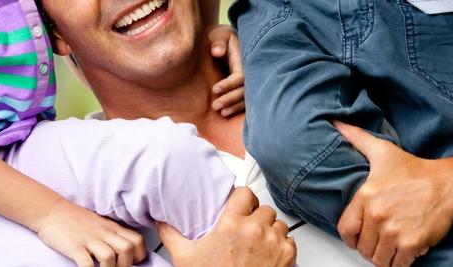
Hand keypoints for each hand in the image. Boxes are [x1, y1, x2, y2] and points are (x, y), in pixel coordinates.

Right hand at [35, 197, 146, 266]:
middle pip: (127, 249)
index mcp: (112, 228)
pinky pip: (86, 263)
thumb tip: (124, 251)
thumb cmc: (75, 219)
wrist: (52, 210)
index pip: (137, 240)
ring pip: (109, 256)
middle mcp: (103, 233)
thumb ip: (111, 235)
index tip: (133, 263)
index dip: (139, 255)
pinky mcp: (73, 246)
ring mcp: (88, 239)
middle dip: (126, 265)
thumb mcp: (99, 224)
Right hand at [158, 187, 295, 266]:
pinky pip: (289, 240)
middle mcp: (254, 229)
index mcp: (231, 224)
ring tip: (258, 247)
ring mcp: (273, 241)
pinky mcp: (287, 255)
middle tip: (247, 234)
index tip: (241, 209)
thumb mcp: (186, 259)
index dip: (243, 201)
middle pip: (263, 209)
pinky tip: (269, 256)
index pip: (245, 193)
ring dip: (270, 233)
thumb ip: (173, 236)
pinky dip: (282, 247)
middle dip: (257, 220)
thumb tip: (162, 223)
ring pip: (278, 224)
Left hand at [209, 25, 244, 115]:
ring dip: (234, 106)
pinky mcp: (246, 86)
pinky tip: (227, 113)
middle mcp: (249, 70)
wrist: (224, 40)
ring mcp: (249, 79)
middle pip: (245, 89)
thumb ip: (218, 42)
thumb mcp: (219, 35)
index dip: (229, 84)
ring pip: (246, 97)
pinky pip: (246, 99)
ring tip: (221, 112)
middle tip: (215, 106)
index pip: (240, 76)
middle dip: (230, 99)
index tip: (214, 89)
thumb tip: (217, 52)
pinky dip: (237, 107)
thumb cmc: (220, 37)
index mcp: (244, 59)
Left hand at [335, 122, 452, 266]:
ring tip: (393, 242)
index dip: (352, 235)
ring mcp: (394, 231)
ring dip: (385, 256)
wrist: (448, 184)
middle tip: (382, 237)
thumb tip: (338, 124)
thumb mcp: (383, 152)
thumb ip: (357, 138)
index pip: (345, 230)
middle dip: (372, 245)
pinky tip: (406, 249)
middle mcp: (377, 215)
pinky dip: (400, 262)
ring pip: (378, 260)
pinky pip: (397, 266)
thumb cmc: (416, 171)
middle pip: (363, 248)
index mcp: (366, 196)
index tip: (360, 235)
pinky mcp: (411, 245)